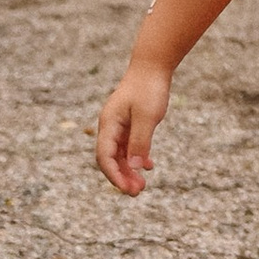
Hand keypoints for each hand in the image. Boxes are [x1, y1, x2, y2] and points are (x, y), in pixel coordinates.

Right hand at [95, 59, 170, 196]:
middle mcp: (110, 127)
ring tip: (142, 185)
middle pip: (110, 159)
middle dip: (121, 177)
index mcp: (109, 124)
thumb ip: (140, 142)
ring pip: (120, 154)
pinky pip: (129, 146)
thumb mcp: (147, 116)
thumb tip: (134, 168)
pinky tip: (148, 165)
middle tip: (137, 192)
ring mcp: (119, 125)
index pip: (104, 157)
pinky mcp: (130, 123)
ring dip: (129, 170)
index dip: (114, 175)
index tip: (126, 189)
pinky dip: (137, 157)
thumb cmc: (149, 88)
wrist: (153, 65)